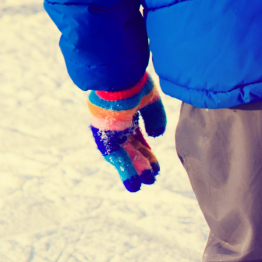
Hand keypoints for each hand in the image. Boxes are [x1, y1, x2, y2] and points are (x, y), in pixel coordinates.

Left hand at [88, 73, 166, 191]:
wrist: (118, 75)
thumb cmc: (134, 82)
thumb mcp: (150, 101)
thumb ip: (155, 118)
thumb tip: (157, 135)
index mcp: (126, 114)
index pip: (136, 137)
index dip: (145, 151)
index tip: (155, 164)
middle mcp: (116, 124)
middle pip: (130, 148)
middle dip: (141, 164)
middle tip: (152, 178)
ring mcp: (110, 130)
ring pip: (122, 154)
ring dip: (132, 171)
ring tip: (141, 186)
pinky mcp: (105, 136)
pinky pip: (116, 156)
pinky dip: (125, 170)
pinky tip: (134, 184)